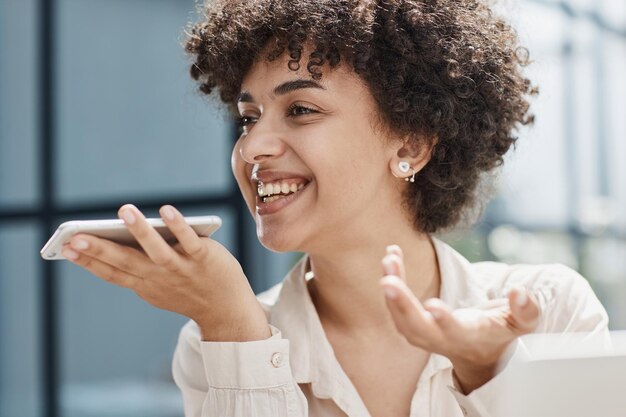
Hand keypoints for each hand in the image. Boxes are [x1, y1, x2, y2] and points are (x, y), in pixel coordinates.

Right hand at [61, 204, 269, 341]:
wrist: (227, 311)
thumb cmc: (189, 291)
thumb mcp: (159, 285)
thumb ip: (139, 265)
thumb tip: (121, 233)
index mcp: (144, 285)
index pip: (112, 273)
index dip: (88, 261)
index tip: (66, 247)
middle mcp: (159, 278)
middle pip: (126, 262)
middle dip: (100, 249)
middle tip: (74, 235)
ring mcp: (181, 269)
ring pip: (157, 250)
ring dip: (140, 231)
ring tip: (124, 210)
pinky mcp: (203, 258)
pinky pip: (188, 241)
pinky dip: (177, 226)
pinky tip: (166, 211)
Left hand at [379, 245, 539, 393]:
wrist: (480, 353)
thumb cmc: (501, 332)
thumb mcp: (521, 324)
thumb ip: (525, 310)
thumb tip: (520, 293)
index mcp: (470, 337)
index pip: (455, 333)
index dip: (444, 321)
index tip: (433, 305)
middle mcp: (443, 339)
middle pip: (418, 329)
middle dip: (402, 305)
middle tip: (388, 281)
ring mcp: (425, 335)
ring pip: (402, 319)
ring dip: (392, 291)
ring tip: (389, 260)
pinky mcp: (413, 324)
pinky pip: (397, 305)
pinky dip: (392, 280)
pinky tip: (391, 256)